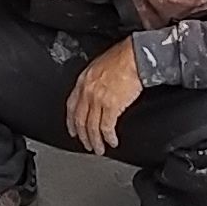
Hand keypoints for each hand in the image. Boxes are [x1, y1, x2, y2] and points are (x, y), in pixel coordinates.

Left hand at [67, 39, 145, 154]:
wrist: (135, 56)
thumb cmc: (122, 57)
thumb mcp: (99, 66)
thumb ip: (94, 80)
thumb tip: (95, 92)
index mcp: (83, 80)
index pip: (72, 106)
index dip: (71, 121)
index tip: (72, 130)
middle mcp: (87, 91)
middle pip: (80, 119)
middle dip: (82, 135)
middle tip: (86, 144)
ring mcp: (98, 99)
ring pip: (92, 126)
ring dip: (95, 140)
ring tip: (99, 149)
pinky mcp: (112, 106)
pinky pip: (107, 127)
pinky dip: (108, 137)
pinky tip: (112, 141)